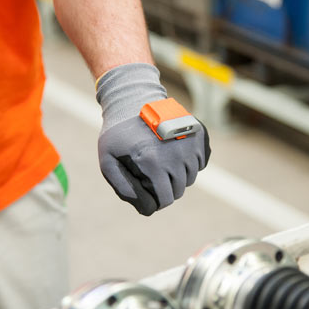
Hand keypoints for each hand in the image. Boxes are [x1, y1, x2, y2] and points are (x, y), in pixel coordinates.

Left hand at [96, 64, 210, 214]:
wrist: (134, 99)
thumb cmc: (119, 132)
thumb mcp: (108, 160)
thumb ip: (123, 187)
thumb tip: (147, 209)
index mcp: (153, 162)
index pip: (166, 198)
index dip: (158, 201)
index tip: (151, 196)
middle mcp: (176, 154)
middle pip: (180, 189)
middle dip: (167, 188)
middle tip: (153, 177)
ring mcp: (189, 142)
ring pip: (191, 177)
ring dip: (179, 176)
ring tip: (163, 164)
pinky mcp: (198, 134)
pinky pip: (200, 162)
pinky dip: (190, 163)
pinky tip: (174, 154)